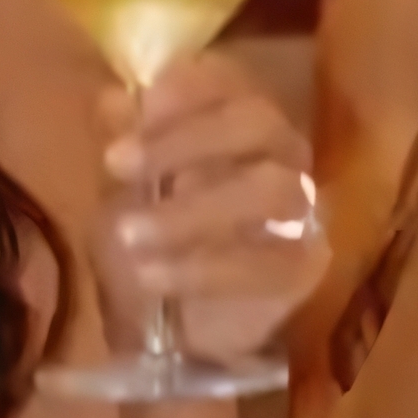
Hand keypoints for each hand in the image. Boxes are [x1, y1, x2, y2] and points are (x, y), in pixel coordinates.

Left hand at [98, 55, 325, 363]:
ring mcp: (302, 212)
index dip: (183, 89)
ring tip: (128, 234)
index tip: (130, 112)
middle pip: (257, 121)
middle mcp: (280, 155)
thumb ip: (122, 143)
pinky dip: (201, 268)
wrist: (165, 336)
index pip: (228, 81)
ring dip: (191, 207)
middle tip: (117, 165)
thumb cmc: (147, 247)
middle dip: (184, 139)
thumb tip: (115, 100)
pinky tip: (150, 275)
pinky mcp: (303, 271)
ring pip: (272, 187)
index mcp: (235, 123)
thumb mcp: (119, 193)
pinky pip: (264, 263)